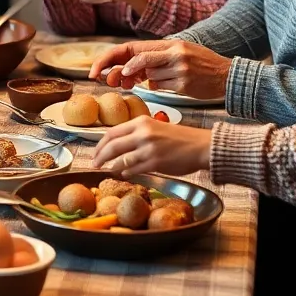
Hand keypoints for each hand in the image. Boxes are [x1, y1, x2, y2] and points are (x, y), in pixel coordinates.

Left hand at [89, 40, 230, 101]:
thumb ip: (154, 58)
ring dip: (150, 80)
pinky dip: (162, 87)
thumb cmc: (201, 64)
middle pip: (136, 62)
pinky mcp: (183, 85)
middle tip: (113, 82)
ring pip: (149, 77)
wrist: (228, 76)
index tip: (97, 71)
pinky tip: (175, 84)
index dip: (110, 59)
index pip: (131, 49)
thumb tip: (128, 70)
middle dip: (121, 73)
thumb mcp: (179, 52)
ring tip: (166, 77)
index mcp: (169, 43)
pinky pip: (161, 87)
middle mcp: (173, 53)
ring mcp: (178, 69)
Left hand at [92, 118, 211, 175]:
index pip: (111, 132)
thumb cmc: (180, 138)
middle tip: (95, 164)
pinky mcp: (155, 162)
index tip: (95, 151)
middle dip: (100, 156)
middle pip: (111, 146)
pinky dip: (126, 172)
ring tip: (109, 170)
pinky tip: (124, 173)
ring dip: (112, 166)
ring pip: (121, 160)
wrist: (201, 146)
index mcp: (141, 122)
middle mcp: (143, 133)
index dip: (100, 144)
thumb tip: (117, 145)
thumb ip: (137, 134)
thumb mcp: (156, 128)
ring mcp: (148, 148)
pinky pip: (133, 169)